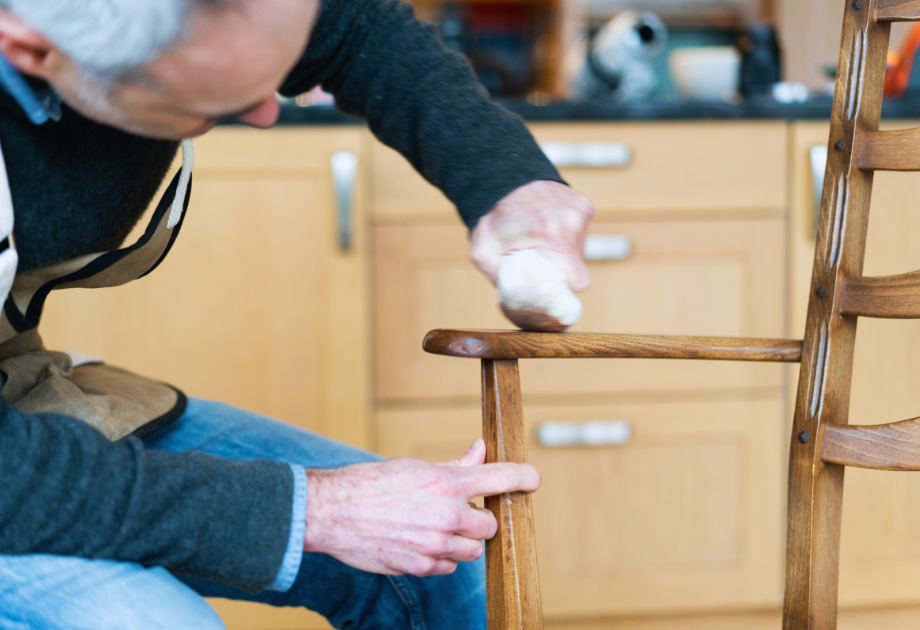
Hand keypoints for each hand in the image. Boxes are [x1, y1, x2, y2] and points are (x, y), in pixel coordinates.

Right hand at [303, 439, 540, 576]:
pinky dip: (444, 556)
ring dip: (465, 539)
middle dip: (482, 516)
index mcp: (446, 483)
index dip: (523, 478)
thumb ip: (454, 464)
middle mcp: (446, 516)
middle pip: (491, 524)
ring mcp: (434, 545)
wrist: (332, 513)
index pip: (500, 479)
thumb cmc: (370, 484)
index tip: (533, 479)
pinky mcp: (421, 567)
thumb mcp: (415, 466)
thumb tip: (479, 451)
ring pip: (473, 551)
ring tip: (441, 526)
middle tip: (465, 508)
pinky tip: (424, 541)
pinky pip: (448, 566)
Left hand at [470, 180, 594, 291]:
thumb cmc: (491, 217)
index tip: (548, 285)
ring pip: (580, 250)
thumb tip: (518, 303)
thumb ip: (501, 280)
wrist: (499, 176)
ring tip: (539, 240)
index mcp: (551, 235)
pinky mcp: (584, 204)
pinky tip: (547, 226)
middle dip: (559, 270)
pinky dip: (565, 235)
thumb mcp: (483, 253)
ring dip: (562, 252)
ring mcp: (580, 210)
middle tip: (536, 260)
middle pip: (578, 267)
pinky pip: (580, 233)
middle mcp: (571, 221)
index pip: (578, 281)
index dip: (562, 288)